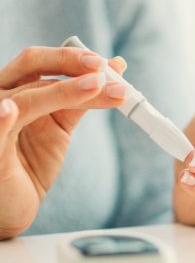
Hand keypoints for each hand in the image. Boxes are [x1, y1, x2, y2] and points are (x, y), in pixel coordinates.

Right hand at [0, 46, 127, 238]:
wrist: (14, 205)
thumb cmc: (32, 163)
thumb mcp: (60, 126)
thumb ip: (83, 100)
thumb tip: (116, 70)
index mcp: (16, 89)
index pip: (41, 61)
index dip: (73, 57)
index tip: (108, 64)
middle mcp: (1, 97)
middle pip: (31, 65)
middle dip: (69, 62)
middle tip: (102, 69)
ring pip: (26, 98)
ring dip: (63, 91)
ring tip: (96, 86)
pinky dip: (2, 119)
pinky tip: (10, 110)